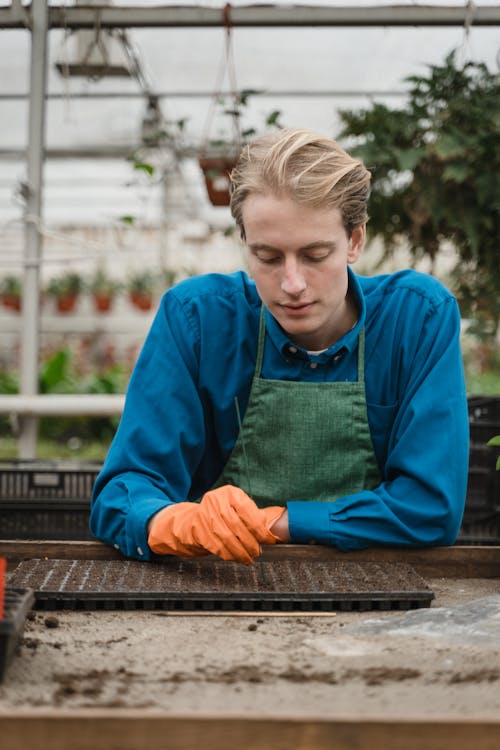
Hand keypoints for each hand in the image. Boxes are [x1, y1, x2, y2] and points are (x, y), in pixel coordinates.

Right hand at [148, 486, 284, 564]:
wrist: (193, 522)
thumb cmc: (221, 516)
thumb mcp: (237, 509)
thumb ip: (253, 517)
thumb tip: (273, 531)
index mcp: (230, 493)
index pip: (248, 510)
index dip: (260, 528)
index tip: (268, 539)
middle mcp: (216, 501)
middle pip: (237, 525)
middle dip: (251, 542)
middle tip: (258, 552)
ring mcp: (204, 515)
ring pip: (227, 538)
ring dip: (241, 552)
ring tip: (249, 558)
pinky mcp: (198, 529)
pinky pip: (217, 546)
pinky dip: (229, 555)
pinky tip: (236, 558)